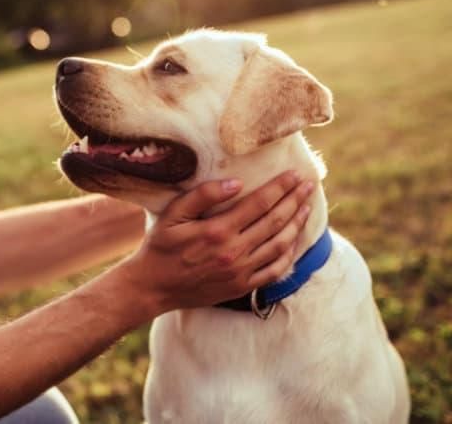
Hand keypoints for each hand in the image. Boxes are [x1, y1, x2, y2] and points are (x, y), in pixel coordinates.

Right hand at [122, 171, 314, 313]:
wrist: (153, 287)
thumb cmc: (160, 247)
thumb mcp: (172, 215)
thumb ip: (202, 196)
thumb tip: (236, 183)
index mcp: (217, 231)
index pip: (259, 203)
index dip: (280, 187)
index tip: (295, 175)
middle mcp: (234, 252)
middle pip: (275, 221)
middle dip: (295, 200)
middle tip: (309, 185)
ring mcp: (241, 272)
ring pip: (280, 244)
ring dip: (297, 224)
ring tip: (306, 207)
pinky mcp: (242, 286)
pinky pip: (275, 270)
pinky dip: (289, 254)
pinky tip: (294, 240)